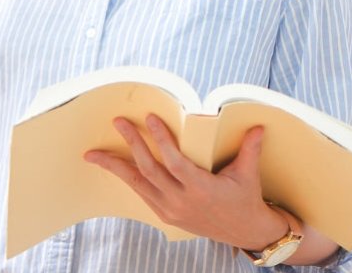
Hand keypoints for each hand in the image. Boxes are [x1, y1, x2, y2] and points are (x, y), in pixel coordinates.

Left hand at [84, 116, 286, 250]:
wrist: (245, 232)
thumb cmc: (246, 199)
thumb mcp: (248, 174)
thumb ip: (249, 149)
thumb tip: (258, 126)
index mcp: (202, 189)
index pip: (175, 161)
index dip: (161, 139)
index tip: (150, 118)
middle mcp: (182, 201)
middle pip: (150, 170)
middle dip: (132, 143)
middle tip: (119, 122)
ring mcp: (171, 210)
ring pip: (138, 184)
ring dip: (115, 166)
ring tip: (93, 153)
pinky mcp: (166, 215)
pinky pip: (141, 193)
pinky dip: (126, 178)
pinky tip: (112, 166)